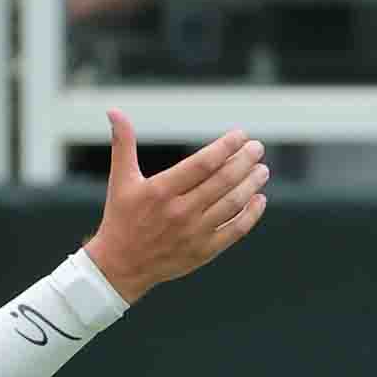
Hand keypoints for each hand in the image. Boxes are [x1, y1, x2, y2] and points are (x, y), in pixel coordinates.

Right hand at [83, 110, 267, 302]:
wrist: (121, 265)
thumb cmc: (122, 218)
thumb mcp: (120, 179)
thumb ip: (123, 143)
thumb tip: (114, 110)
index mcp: (161, 190)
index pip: (203, 163)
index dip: (226, 147)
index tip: (241, 135)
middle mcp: (179, 211)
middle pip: (223, 181)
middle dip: (245, 161)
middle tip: (258, 148)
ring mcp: (194, 233)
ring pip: (232, 203)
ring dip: (251, 184)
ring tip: (262, 170)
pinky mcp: (203, 251)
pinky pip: (235, 230)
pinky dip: (251, 214)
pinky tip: (259, 199)